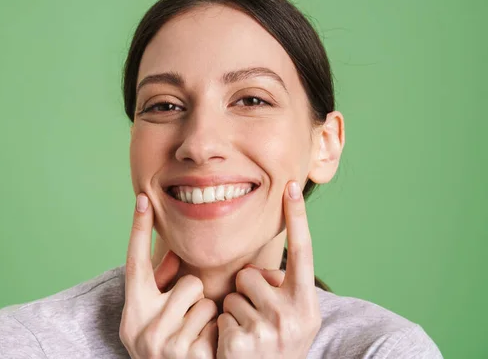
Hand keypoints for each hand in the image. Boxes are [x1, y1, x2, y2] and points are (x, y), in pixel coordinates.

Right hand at [119, 193, 218, 358]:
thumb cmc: (167, 347)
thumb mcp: (155, 320)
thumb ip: (162, 290)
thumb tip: (174, 254)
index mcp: (133, 311)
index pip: (135, 263)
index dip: (138, 229)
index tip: (143, 197)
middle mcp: (141, 327)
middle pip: (186, 282)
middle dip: (194, 297)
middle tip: (187, 322)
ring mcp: (163, 344)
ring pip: (204, 300)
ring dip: (207, 315)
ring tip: (196, 337)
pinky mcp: (187, 356)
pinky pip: (216, 321)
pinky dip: (217, 331)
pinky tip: (206, 350)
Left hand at [217, 180, 321, 358]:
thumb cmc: (279, 344)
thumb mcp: (294, 317)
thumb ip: (284, 288)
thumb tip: (257, 268)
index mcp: (307, 304)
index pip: (303, 252)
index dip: (297, 219)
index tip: (290, 186)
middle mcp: (293, 315)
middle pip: (251, 274)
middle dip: (248, 292)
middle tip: (258, 319)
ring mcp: (268, 330)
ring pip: (234, 293)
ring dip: (236, 311)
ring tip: (249, 333)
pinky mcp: (242, 341)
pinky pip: (221, 314)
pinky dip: (224, 328)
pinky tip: (236, 346)